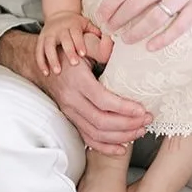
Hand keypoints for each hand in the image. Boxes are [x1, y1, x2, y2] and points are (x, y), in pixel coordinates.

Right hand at [0, 29, 144, 154]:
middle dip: (128, 124)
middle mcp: (71, 100)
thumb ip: (100, 47)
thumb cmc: (68, 54)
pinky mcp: (71, 120)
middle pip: (101, 122)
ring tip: (140, 130)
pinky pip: (87, 139)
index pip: (103, 101)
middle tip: (147, 120)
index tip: (143, 109)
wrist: (43, 65)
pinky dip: (105, 147)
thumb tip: (116, 50)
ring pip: (96, 134)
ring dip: (121, 136)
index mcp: (77, 81)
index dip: (125, 108)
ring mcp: (69, 112)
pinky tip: (122, 147)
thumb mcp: (83, 45)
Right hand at [36, 10, 102, 75]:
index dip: (79, 43)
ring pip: (48, 46)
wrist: (58, 15)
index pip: (76, 33)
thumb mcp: (87, 24)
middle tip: (74, 64)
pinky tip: (46, 72)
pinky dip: (41, 62)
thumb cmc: (76, 24)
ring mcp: (49, 35)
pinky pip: (39, 51)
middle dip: (68, 51)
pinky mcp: (41, 40)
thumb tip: (109, 38)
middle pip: (63, 40)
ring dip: (52, 59)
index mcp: (72, 25)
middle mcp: (60, 29)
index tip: (83, 54)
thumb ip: (96, 32)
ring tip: (57, 71)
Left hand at [94, 0, 191, 50]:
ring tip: (125, 39)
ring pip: (156, 16)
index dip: (109, 4)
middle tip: (109, 30)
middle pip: (137, 2)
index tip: (100, 17)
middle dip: (119, 19)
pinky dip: (164, 39)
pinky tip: (150, 46)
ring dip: (138, 31)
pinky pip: (180, 26)